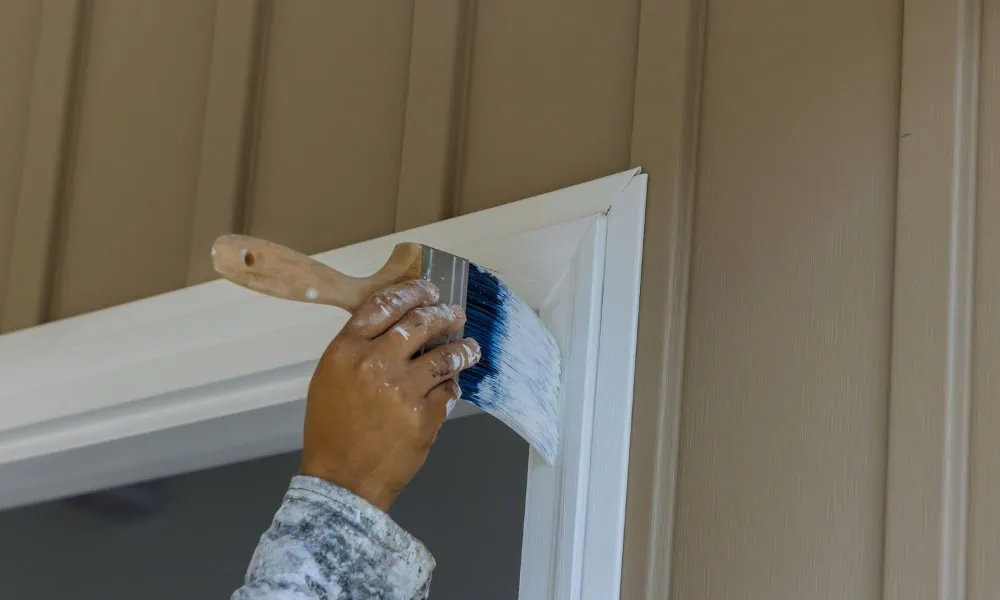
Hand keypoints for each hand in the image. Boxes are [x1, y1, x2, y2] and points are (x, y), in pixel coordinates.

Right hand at [299, 279, 481, 510]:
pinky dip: (451, 387)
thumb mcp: (330, 378)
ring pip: (444, 355)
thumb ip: (359, 349)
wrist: (342, 479)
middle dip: (444, 313)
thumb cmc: (332, 431)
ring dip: (462, 348)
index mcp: (346, 351)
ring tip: (469, 347)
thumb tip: (397, 326)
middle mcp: (375, 363)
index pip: (384, 305)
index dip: (411, 292)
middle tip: (455, 313)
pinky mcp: (425, 415)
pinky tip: (452, 387)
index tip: (427, 289)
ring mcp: (403, 389)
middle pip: (420, 323)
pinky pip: (448, 391)